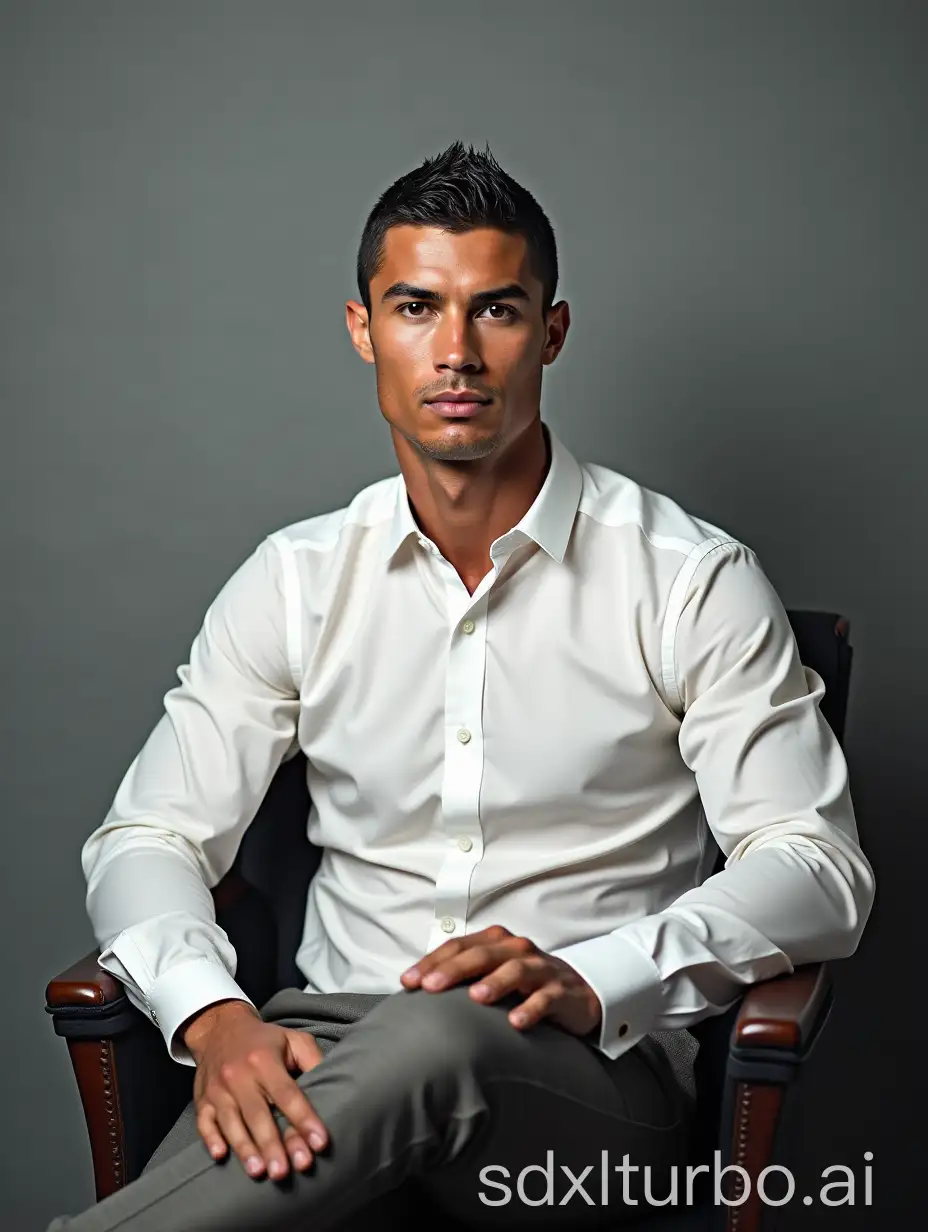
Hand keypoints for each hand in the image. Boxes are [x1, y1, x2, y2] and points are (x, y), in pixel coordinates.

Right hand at [181, 999, 327, 1180]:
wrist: (221, 1028)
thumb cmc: (265, 1041)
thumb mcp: (294, 1039)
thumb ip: (314, 1060)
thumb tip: (334, 1086)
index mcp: (264, 1060)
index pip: (287, 1093)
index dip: (304, 1118)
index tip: (319, 1143)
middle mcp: (239, 1074)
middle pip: (257, 1114)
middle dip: (272, 1144)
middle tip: (284, 1171)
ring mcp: (218, 1089)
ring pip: (231, 1122)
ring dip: (245, 1148)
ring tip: (259, 1171)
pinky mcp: (202, 1100)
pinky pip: (204, 1122)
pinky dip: (211, 1139)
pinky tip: (220, 1156)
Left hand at [400, 925, 601, 1039]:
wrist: (578, 993)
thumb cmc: (524, 984)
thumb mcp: (493, 973)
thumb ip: (462, 977)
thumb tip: (417, 993)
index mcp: (496, 942)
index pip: (459, 946)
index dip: (432, 961)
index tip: (408, 982)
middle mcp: (517, 950)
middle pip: (482, 955)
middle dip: (454, 969)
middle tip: (431, 987)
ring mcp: (540, 969)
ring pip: (515, 970)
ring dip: (495, 983)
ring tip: (476, 997)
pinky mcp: (562, 992)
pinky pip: (546, 999)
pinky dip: (531, 1009)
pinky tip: (517, 1023)